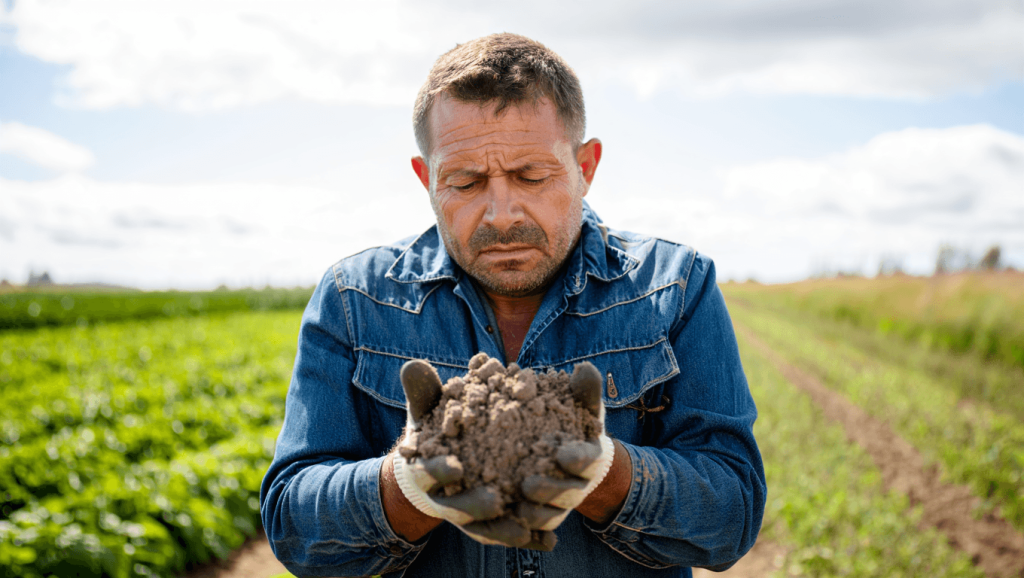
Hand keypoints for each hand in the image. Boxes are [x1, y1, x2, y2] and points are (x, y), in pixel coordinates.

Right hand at [392, 360, 537, 548]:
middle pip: (457, 508)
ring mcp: (466, 516)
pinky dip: (526, 539)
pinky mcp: (488, 525)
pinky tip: (548, 542)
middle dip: (475, 505)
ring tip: (526, 528)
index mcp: (425, 471)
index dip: (439, 471)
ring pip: (483, 528)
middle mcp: (443, 499)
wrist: (438, 465)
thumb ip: (423, 391)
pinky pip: (506, 536)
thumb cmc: (434, 432)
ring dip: (503, 530)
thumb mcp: (427, 411)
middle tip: (496, 500)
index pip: (427, 473)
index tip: (455, 467)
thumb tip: (412, 364)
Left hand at [517, 362, 614, 535]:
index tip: (563, 453)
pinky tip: (508, 526)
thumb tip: (585, 368)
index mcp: (588, 458)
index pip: (587, 460)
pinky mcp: (540, 517)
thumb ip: (583, 390)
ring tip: (515, 509)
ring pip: (550, 516)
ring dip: (535, 516)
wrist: (561, 451)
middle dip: (551, 492)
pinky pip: (534, 532)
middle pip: (568, 494)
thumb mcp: (577, 404)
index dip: (578, 459)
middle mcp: (576, 484)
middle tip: (527, 485)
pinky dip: (526, 533)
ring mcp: (559, 504)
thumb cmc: (568, 423)